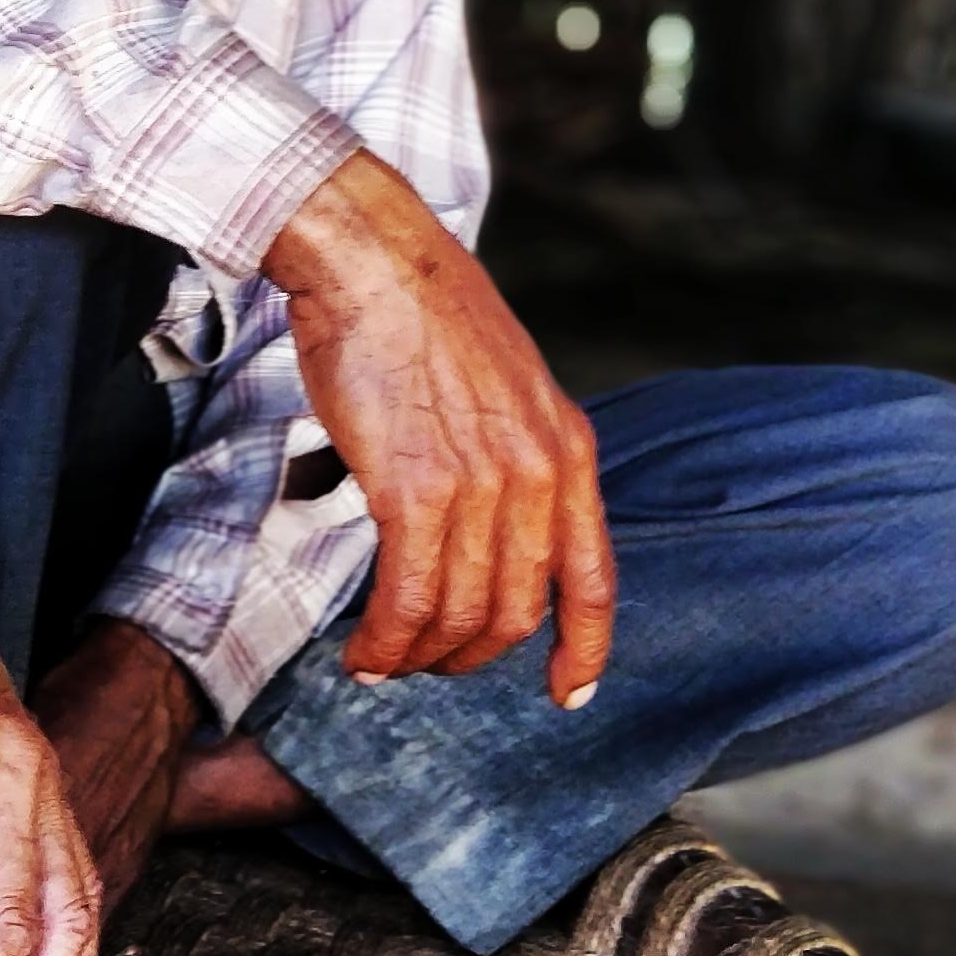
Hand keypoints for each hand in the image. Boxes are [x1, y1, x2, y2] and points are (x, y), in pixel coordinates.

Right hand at [265, 151, 612, 700]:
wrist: (376, 262)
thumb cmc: (423, 313)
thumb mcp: (511, 384)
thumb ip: (518, 453)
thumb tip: (492, 519)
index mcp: (570, 451)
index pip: (593, 580)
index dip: (582, 649)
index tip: (566, 692)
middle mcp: (537, 477)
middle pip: (516, 611)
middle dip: (471, 656)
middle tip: (428, 661)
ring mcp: (481, 487)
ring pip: (460, 614)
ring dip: (418, 656)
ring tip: (382, 661)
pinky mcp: (414, 491)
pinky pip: (408, 597)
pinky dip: (385, 639)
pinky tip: (363, 650)